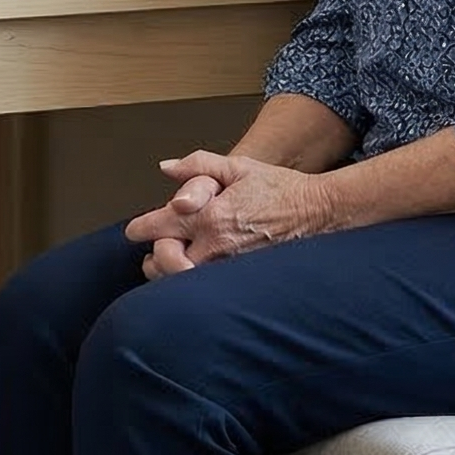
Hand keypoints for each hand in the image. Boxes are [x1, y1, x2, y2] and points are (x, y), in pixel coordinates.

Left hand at [123, 150, 326, 272]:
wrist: (319, 212)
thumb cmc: (282, 189)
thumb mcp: (239, 166)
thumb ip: (198, 165)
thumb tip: (167, 168)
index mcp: (212, 215)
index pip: (161, 226)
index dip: (140, 228)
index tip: (135, 230)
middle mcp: (218, 245)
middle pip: (166, 261)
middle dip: (153, 258)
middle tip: (152, 252)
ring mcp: (231, 266)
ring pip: (185, 281)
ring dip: (171, 274)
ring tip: (168, 265)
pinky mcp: (244, 280)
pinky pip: (209, 289)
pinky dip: (194, 284)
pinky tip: (194, 276)